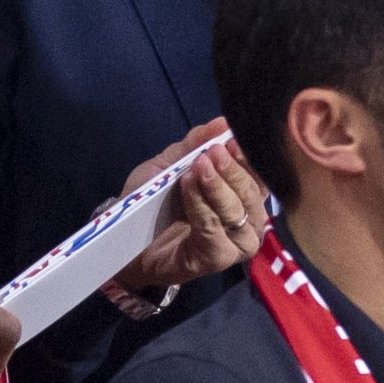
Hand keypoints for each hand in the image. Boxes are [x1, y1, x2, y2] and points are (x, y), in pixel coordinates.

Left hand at [112, 118, 268, 292]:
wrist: (125, 240)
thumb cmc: (152, 202)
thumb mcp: (170, 165)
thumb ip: (194, 144)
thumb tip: (222, 122)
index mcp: (241, 194)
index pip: (258, 175)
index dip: (248, 157)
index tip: (231, 140)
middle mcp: (246, 219)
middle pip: (252, 194)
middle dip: (232, 170)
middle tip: (213, 153)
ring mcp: (234, 244)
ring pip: (238, 214)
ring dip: (218, 188)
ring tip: (197, 168)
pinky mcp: (216, 261)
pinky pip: (215, 233)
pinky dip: (202, 208)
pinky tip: (188, 189)